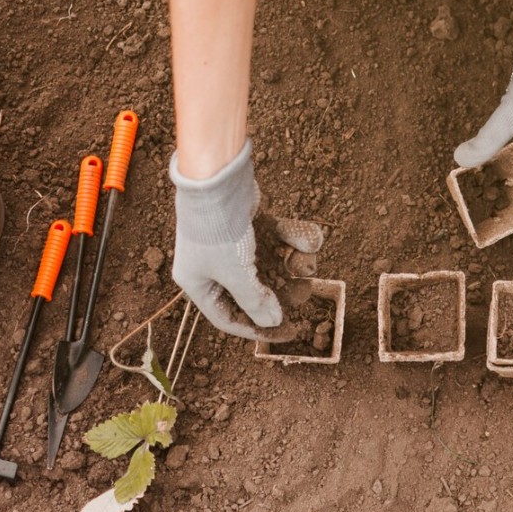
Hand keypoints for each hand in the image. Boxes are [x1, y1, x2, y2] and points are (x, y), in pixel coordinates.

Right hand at [171, 140, 323, 339]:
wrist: (218, 180)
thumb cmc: (218, 233)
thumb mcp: (236, 275)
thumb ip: (255, 301)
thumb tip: (272, 322)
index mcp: (199, 283)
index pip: (229, 317)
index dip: (259, 329)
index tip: (289, 331)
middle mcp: (214, 264)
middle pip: (254, 290)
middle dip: (283, 291)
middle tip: (305, 291)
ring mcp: (232, 241)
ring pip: (269, 262)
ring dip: (294, 264)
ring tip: (310, 265)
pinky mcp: (250, 221)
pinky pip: (276, 237)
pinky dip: (295, 238)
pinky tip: (312, 241)